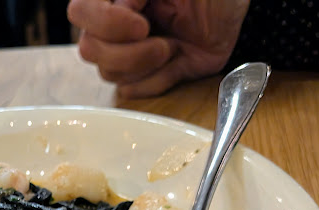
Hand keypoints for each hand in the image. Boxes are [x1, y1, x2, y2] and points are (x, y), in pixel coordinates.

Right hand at [67, 0, 249, 97]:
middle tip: (162, 44)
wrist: (238, 6)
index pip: (80, 11)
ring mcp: (129, 52)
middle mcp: (114, 26)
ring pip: (110, 74)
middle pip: (90, 51)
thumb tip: (120, 6)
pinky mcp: (149, 75)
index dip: (106, 24)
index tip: (141, 24)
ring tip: (173, 47)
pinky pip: (135, 91)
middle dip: (129, 54)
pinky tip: (176, 61)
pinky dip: (159, 80)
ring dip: (146, 66)